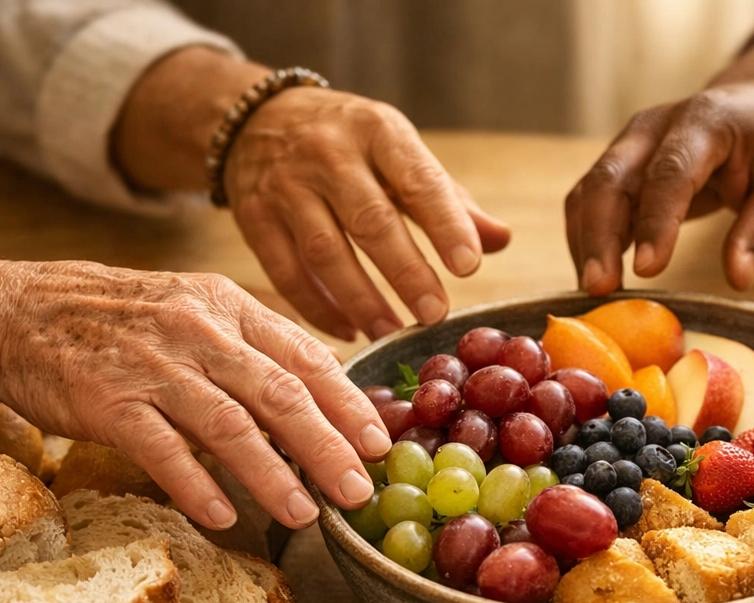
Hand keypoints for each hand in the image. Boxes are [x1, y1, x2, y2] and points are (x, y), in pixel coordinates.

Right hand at [0, 259, 389, 530]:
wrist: (18, 311)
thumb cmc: (123, 321)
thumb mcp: (198, 312)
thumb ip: (258, 350)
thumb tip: (328, 398)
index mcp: (230, 309)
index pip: (305, 358)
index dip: (347, 404)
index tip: (378, 444)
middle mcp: (199, 333)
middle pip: (279, 394)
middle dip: (327, 447)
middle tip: (358, 490)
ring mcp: (153, 367)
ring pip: (228, 424)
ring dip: (272, 474)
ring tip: (305, 514)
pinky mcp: (108, 401)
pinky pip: (161, 449)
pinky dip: (196, 484)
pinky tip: (225, 516)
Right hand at [224, 87, 509, 339]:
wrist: (255, 119)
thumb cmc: (350, 145)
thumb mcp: (399, 153)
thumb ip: (447, 199)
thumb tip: (501, 239)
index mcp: (378, 132)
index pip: (417, 180)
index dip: (444, 224)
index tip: (469, 266)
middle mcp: (330, 154)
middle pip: (370, 220)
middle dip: (405, 270)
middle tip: (434, 314)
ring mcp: (286, 185)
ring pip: (324, 251)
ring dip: (361, 299)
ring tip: (392, 331)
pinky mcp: (253, 217)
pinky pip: (285, 271)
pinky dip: (316, 307)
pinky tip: (349, 331)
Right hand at [564, 24, 753, 294]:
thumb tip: (738, 279)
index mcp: (704, 121)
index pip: (670, 173)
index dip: (656, 222)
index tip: (647, 271)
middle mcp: (654, 127)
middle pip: (610, 179)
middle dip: (598, 236)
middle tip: (598, 289)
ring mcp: (630, 144)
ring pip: (590, 191)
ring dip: (586, 243)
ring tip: (592, 292)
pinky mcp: (620, 165)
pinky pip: (590, 202)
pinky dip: (586, 239)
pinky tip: (597, 276)